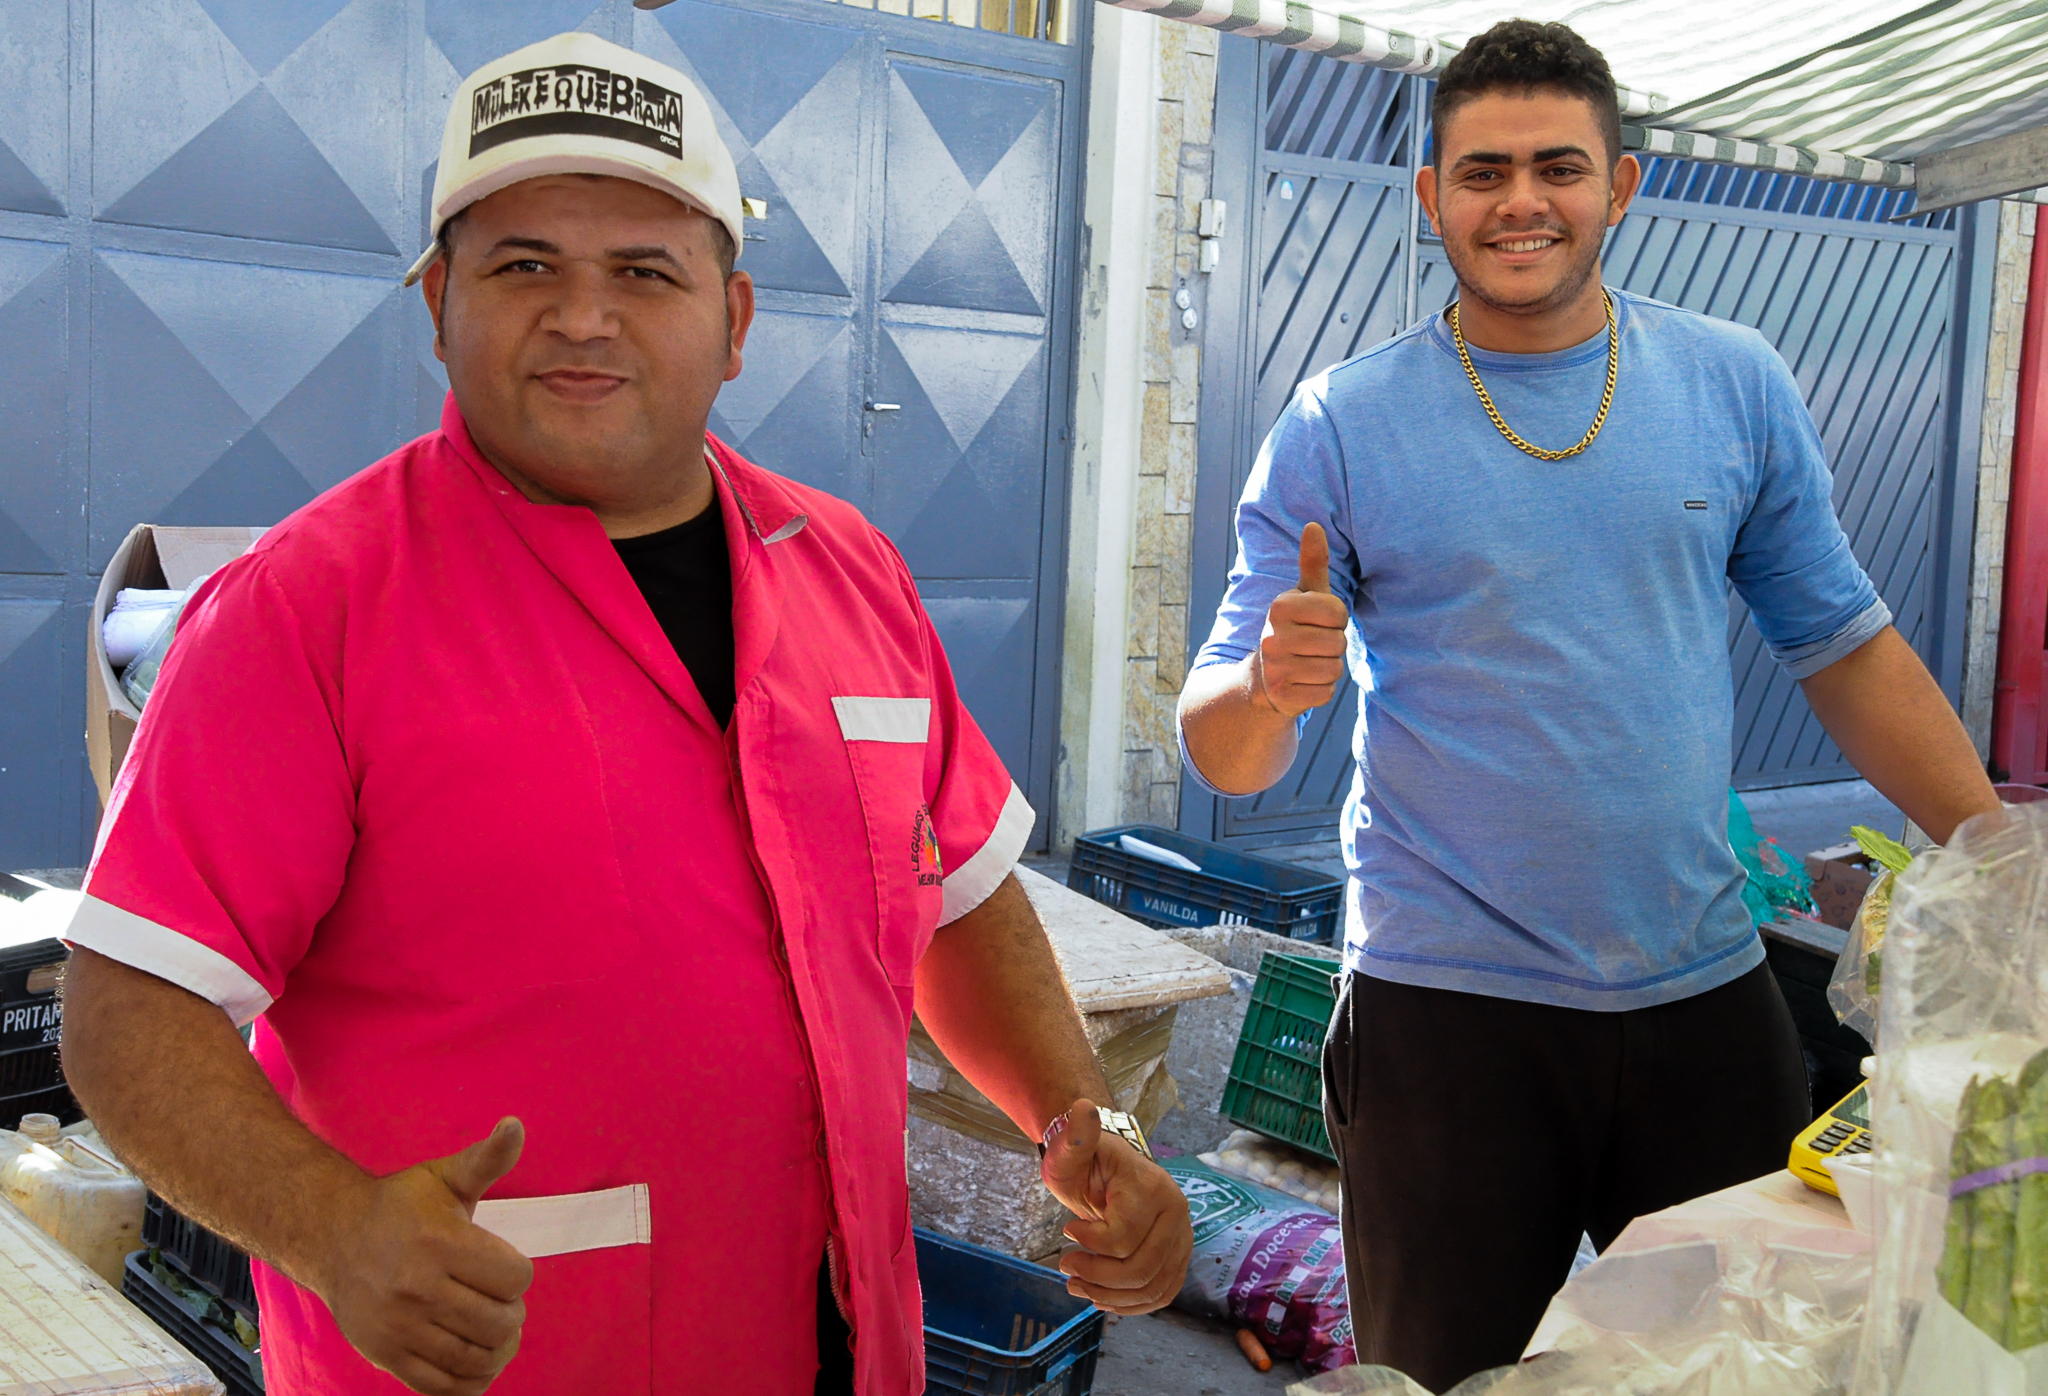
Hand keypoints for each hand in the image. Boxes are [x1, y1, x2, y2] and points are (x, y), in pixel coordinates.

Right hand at [313, 1119, 534, 1395]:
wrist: (332, 1238)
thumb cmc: (401, 1206)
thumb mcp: (444, 1177)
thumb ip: (486, 1159)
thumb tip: (515, 1125)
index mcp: (439, 1243)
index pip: (515, 1278)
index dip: (518, 1273)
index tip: (502, 1265)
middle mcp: (416, 1288)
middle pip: (501, 1322)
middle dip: (511, 1312)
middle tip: (500, 1301)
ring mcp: (399, 1328)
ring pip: (476, 1358)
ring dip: (497, 1348)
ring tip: (493, 1330)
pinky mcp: (386, 1356)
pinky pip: (443, 1388)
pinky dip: (471, 1382)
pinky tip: (477, 1359)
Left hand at [1040, 1100, 1192, 1314]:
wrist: (1106, 1167)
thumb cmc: (1084, 1160)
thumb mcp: (1070, 1149)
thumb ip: (1076, 1136)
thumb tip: (1081, 1107)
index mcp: (1153, 1188)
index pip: (1122, 1238)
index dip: (1089, 1244)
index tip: (1067, 1231)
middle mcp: (1177, 1214)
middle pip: (1140, 1269)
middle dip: (1097, 1276)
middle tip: (1066, 1268)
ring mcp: (1182, 1238)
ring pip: (1152, 1288)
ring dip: (1110, 1297)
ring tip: (1078, 1285)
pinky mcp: (1178, 1257)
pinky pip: (1162, 1294)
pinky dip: (1131, 1304)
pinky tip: (1102, 1297)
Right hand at [1252, 522, 1347, 718]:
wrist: (1263, 677)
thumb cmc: (1293, 628)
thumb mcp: (1302, 595)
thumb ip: (1312, 563)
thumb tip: (1314, 525)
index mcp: (1280, 606)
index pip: (1338, 613)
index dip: (1337, 620)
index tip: (1317, 622)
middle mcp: (1272, 636)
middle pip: (1337, 643)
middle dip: (1332, 646)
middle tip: (1311, 646)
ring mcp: (1275, 667)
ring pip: (1333, 669)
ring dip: (1328, 669)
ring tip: (1307, 662)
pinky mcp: (1281, 695)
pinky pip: (1324, 693)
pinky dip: (1320, 690)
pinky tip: (1302, 682)